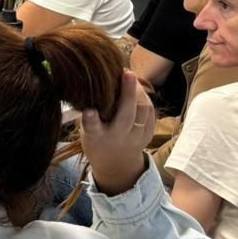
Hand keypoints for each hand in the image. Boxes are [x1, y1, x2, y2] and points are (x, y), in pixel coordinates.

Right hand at [78, 71, 153, 195]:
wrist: (117, 164)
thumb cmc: (97, 141)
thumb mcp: (86, 132)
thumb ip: (90, 115)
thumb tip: (96, 87)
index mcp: (97, 138)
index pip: (93, 129)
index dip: (91, 120)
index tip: (89, 111)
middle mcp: (118, 138)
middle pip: (126, 116)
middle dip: (128, 94)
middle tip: (126, 74)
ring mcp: (137, 137)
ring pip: (143, 111)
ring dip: (139, 92)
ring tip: (130, 77)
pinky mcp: (149, 134)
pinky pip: (150, 113)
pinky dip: (145, 98)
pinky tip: (137, 88)